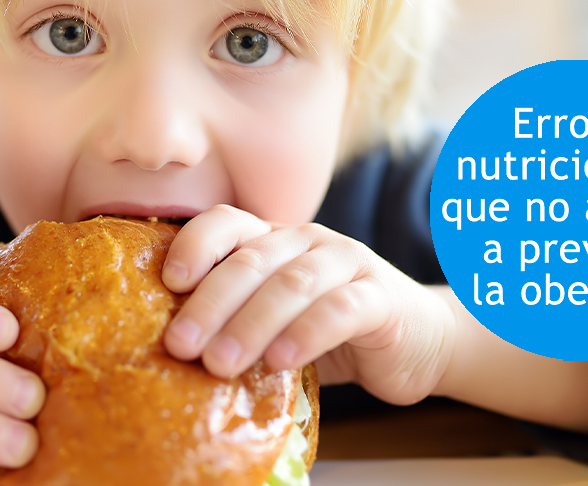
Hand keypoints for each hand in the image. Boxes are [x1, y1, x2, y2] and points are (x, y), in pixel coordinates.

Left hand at [161, 205, 457, 405]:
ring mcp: (347, 263)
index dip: (196, 246)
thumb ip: (235, 320)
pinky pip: (339, 310)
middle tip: (181, 345)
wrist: (418, 344)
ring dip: (250, 324)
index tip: (169, 284)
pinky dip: (305, 334)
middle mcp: (307, 241)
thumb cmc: (331, 334)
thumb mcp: (276, 322)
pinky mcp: (380, 298)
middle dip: (210, 304)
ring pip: (291, 284)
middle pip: (251, 260)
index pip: (227, 223)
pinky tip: (280, 362)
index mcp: (273, 240)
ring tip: (220, 363)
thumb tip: (170, 348)